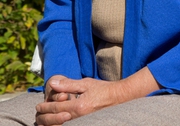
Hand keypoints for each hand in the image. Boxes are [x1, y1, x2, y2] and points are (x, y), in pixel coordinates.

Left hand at [36, 67, 159, 124]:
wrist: (117, 97)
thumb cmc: (102, 88)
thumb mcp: (85, 83)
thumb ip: (68, 84)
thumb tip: (53, 83)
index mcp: (79, 106)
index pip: (57, 108)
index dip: (46, 108)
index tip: (38, 106)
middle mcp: (80, 117)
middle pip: (56, 120)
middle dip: (45, 118)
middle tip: (37, 115)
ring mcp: (83, 121)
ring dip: (50, 124)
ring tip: (43, 121)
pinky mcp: (86, 122)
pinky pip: (70, 125)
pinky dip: (60, 125)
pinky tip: (56, 123)